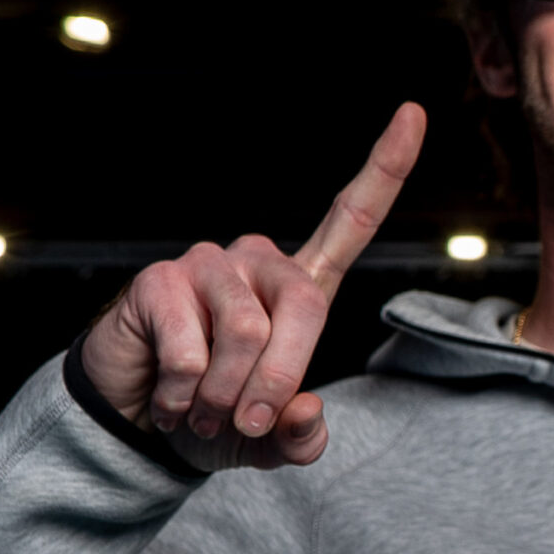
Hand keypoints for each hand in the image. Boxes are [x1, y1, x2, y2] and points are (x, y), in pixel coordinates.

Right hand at [82, 102, 425, 470]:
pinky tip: (168, 395)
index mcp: (301, 287)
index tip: (414, 112)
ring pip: (245, 335)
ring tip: (199, 409)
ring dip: (222, 396)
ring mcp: (209, 263)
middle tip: (245, 423)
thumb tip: (306, 409)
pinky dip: (183, 394)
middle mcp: (259, 260)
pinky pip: (190, 351)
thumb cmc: (218, 419)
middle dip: (279, 381)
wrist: (139, 426)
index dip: (386, 168)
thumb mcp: (270, 440)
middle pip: (304, 307)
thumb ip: (300, 437)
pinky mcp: (160, 280)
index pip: (352, 218)